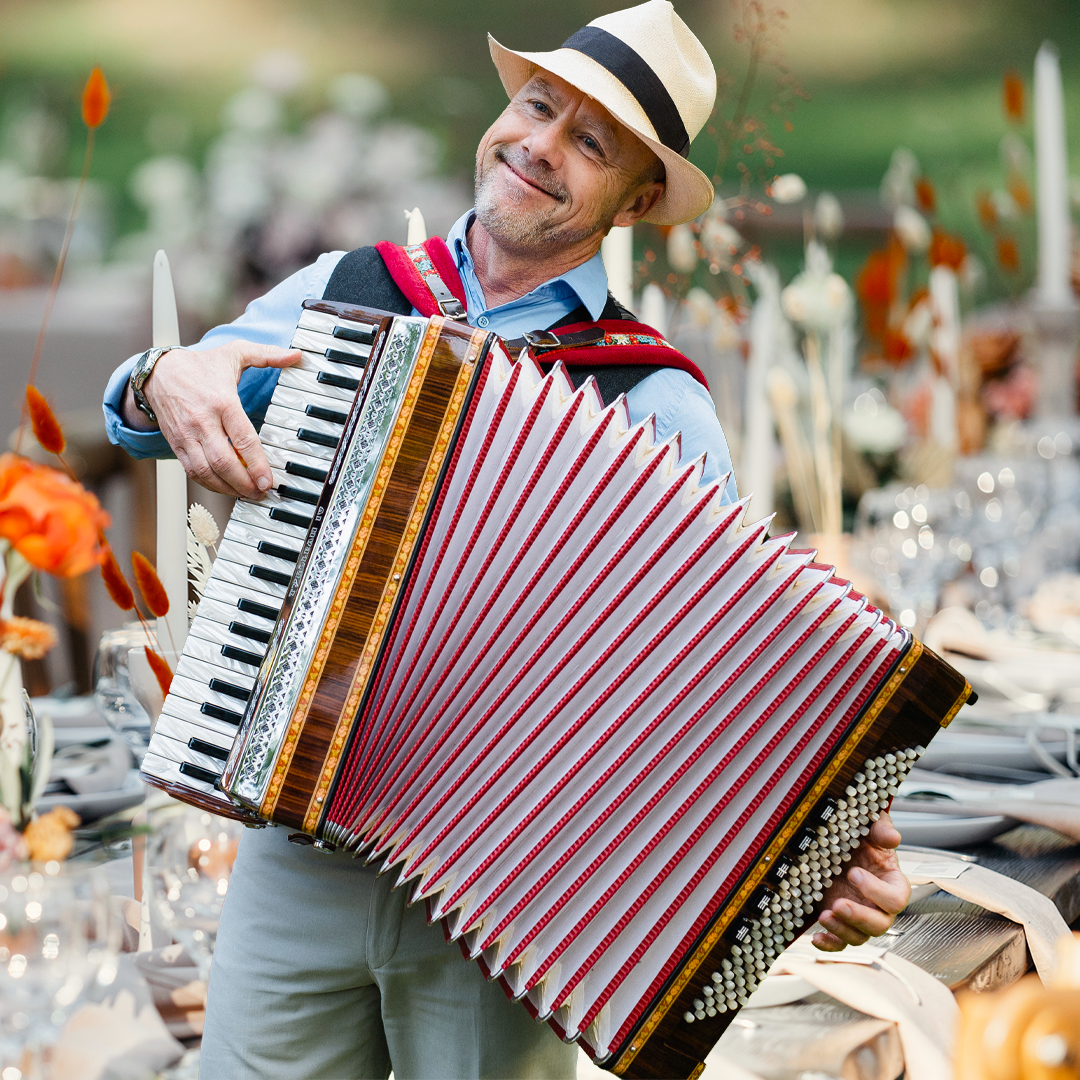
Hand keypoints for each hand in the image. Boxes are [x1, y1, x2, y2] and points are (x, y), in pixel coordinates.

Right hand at [131, 341, 299, 498]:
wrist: (158, 372)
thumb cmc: (201, 365)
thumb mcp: (235, 353)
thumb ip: (267, 354)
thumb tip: (296, 355)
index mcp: (222, 401)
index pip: (243, 439)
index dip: (257, 464)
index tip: (269, 481)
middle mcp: (202, 421)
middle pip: (224, 462)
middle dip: (245, 483)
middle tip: (262, 493)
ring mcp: (187, 435)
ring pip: (206, 472)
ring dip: (228, 488)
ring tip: (247, 494)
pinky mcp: (177, 444)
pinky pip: (193, 472)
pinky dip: (210, 484)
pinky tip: (227, 488)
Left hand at [812, 811, 909, 951]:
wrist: (840, 845)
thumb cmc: (862, 838)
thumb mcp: (871, 827)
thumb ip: (882, 829)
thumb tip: (892, 837)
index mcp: (893, 885)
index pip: (895, 899)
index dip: (876, 891)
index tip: (853, 873)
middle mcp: (879, 906)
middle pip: (879, 925)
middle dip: (859, 917)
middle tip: (838, 903)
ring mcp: (860, 916)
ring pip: (860, 937)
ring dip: (842, 930)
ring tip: (824, 916)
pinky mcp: (841, 921)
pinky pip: (840, 942)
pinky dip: (829, 943)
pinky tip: (816, 937)